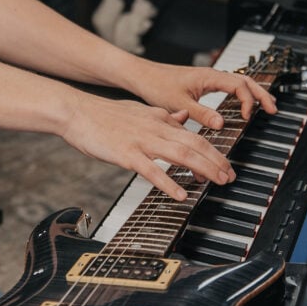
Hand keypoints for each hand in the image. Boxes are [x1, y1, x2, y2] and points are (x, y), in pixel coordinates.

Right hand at [59, 94, 236, 201]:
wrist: (77, 112)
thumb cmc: (105, 115)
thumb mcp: (141, 111)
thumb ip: (164, 116)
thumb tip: (183, 117)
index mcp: (160, 119)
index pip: (194, 136)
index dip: (213, 151)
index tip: (224, 165)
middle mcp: (156, 129)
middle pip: (195, 144)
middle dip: (216, 161)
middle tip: (230, 177)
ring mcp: (142, 142)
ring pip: (180, 154)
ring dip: (202, 169)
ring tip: (216, 182)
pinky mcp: (126, 154)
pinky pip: (152, 170)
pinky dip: (168, 182)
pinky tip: (180, 194)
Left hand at [127, 62, 276, 129]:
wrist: (142, 76)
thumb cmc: (156, 85)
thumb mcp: (178, 103)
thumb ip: (201, 113)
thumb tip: (221, 123)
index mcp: (208, 76)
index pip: (239, 85)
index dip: (248, 101)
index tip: (247, 117)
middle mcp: (211, 75)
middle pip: (245, 81)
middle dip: (261, 95)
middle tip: (273, 110)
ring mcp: (209, 79)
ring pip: (239, 83)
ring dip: (253, 94)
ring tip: (265, 107)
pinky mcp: (203, 84)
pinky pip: (229, 87)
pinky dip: (241, 95)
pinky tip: (242, 106)